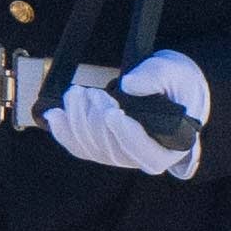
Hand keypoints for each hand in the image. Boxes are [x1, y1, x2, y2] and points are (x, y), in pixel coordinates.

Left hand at [38, 50, 216, 184]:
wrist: (167, 86)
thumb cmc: (176, 83)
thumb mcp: (175, 73)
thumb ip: (157, 76)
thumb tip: (129, 85)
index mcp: (171, 146)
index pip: (146, 153)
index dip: (126, 135)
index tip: (112, 112)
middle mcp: (145, 158)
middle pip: (112, 150)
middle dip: (95, 119)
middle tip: (89, 92)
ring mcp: (121, 155)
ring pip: (92, 148)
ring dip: (77, 120)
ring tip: (75, 93)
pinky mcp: (102, 148)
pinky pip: (79, 147)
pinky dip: (63, 131)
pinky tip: (54, 115)